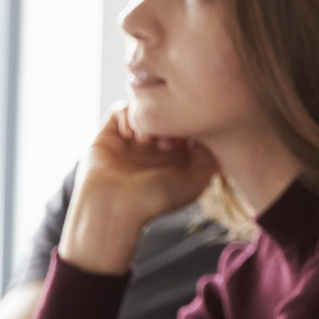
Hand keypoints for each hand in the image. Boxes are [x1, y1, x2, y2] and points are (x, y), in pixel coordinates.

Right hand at [58, 104, 218, 275]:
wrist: (113, 208)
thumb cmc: (155, 199)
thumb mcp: (195, 183)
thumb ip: (209, 159)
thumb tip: (205, 137)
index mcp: (175, 160)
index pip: (188, 128)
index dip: (191, 126)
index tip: (188, 138)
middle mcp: (154, 149)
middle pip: (168, 116)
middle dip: (171, 121)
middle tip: (166, 142)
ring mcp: (131, 142)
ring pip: (145, 111)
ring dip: (148, 119)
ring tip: (146, 141)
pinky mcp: (108, 136)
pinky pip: (120, 111)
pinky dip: (126, 116)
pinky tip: (129, 136)